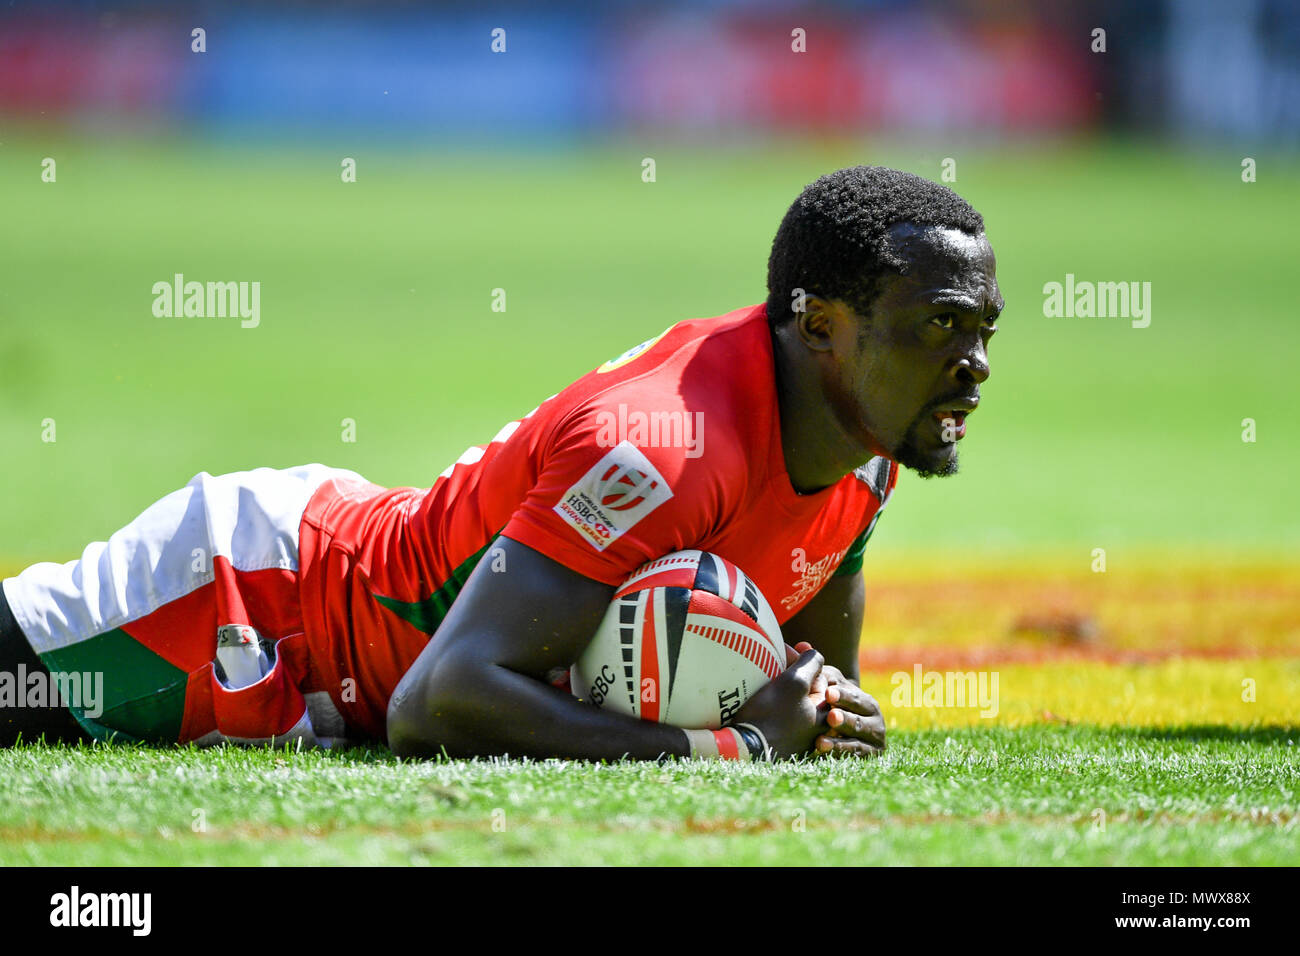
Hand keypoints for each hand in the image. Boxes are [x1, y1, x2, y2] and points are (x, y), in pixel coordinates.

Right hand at [731, 648, 828, 758]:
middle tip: (771, 661)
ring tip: (762, 676)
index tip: (784, 651)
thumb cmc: (773, 713)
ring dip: (779, 687)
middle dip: (790, 673)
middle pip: (804, 690)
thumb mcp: (795, 682)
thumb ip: (810, 664)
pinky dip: (771, 702)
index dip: (800, 661)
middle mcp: (815, 729)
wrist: (745, 747)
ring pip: (790, 701)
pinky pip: (778, 715)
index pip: (818, 677)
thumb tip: (815, 654)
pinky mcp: (778, 743)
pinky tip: (757, 696)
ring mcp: (796, 738)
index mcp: (824, 714)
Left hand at [787, 641, 885, 757]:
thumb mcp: (822, 688)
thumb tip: (801, 645)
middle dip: (845, 709)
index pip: (852, 692)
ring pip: (858, 731)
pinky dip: (840, 749)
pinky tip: (822, 747)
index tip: (827, 693)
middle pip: (860, 711)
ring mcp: (874, 735)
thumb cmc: (827, 710)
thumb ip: (813, 668)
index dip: (841, 692)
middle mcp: (874, 715)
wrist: (839, 742)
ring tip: (827, 727)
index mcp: (862, 696)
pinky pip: (855, 751)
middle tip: (829, 712)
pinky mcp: (870, 754)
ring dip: (844, 728)